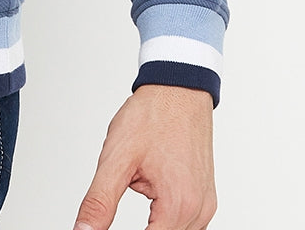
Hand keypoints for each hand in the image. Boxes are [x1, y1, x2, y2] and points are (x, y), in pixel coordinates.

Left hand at [73, 84, 215, 228]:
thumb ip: (99, 201)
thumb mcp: (116, 158)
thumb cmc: (152, 116)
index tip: (106, 227)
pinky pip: (186, 222)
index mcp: (179, 204)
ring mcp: (205, 205)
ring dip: (154, 223)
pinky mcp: (205, 197)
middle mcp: (199, 210)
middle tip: (127, 185)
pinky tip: (152, 186)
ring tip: (139, 180)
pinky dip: (165, 215)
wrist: (178, 88)